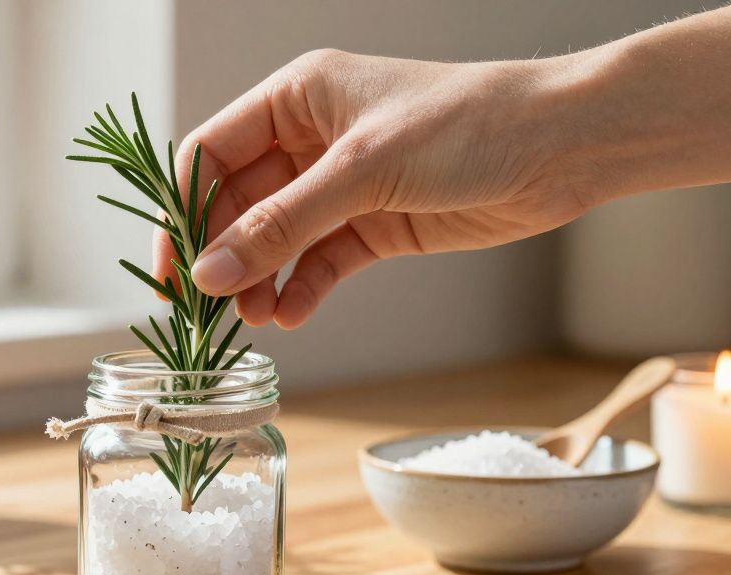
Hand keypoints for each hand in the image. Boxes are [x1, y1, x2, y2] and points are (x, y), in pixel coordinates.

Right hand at [154, 49, 592, 328]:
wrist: (560, 147)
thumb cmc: (465, 126)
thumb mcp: (362, 171)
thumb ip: (282, 224)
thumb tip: (210, 271)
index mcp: (296, 99)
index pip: (212, 153)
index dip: (183, 208)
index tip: (171, 265)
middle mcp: (311, 141)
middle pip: (238, 203)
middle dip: (222, 254)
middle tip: (208, 307)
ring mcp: (343, 186)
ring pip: (276, 239)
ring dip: (259, 279)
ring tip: (255, 319)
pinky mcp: (375, 225)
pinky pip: (319, 262)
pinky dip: (302, 289)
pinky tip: (293, 315)